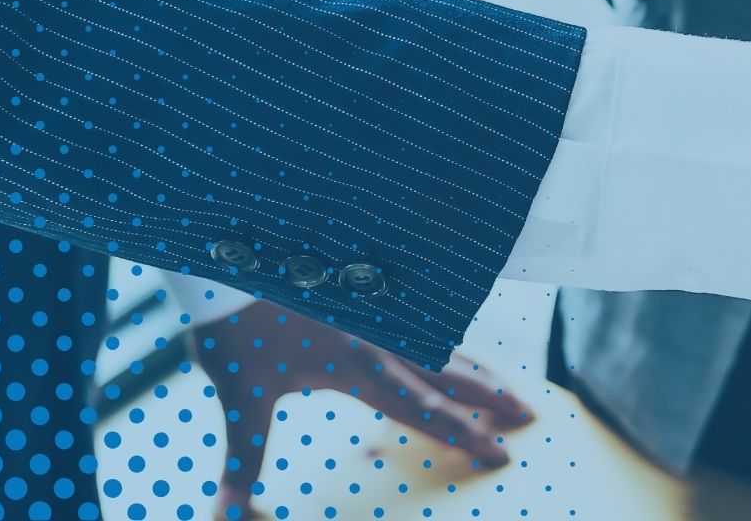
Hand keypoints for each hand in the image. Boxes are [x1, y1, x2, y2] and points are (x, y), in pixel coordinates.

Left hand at [191, 301, 532, 519]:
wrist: (227, 254)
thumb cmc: (233, 324)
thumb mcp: (239, 393)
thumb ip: (244, 454)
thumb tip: (222, 511)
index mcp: (357, 366)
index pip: (423, 410)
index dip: (463, 434)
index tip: (499, 452)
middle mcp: (376, 340)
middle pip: (448, 373)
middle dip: (489, 396)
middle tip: (528, 412)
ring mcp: (373, 314)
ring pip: (438, 343)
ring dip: (474, 366)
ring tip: (503, 380)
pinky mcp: (361, 295)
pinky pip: (417, 318)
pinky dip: (443, 334)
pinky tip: (448, 338)